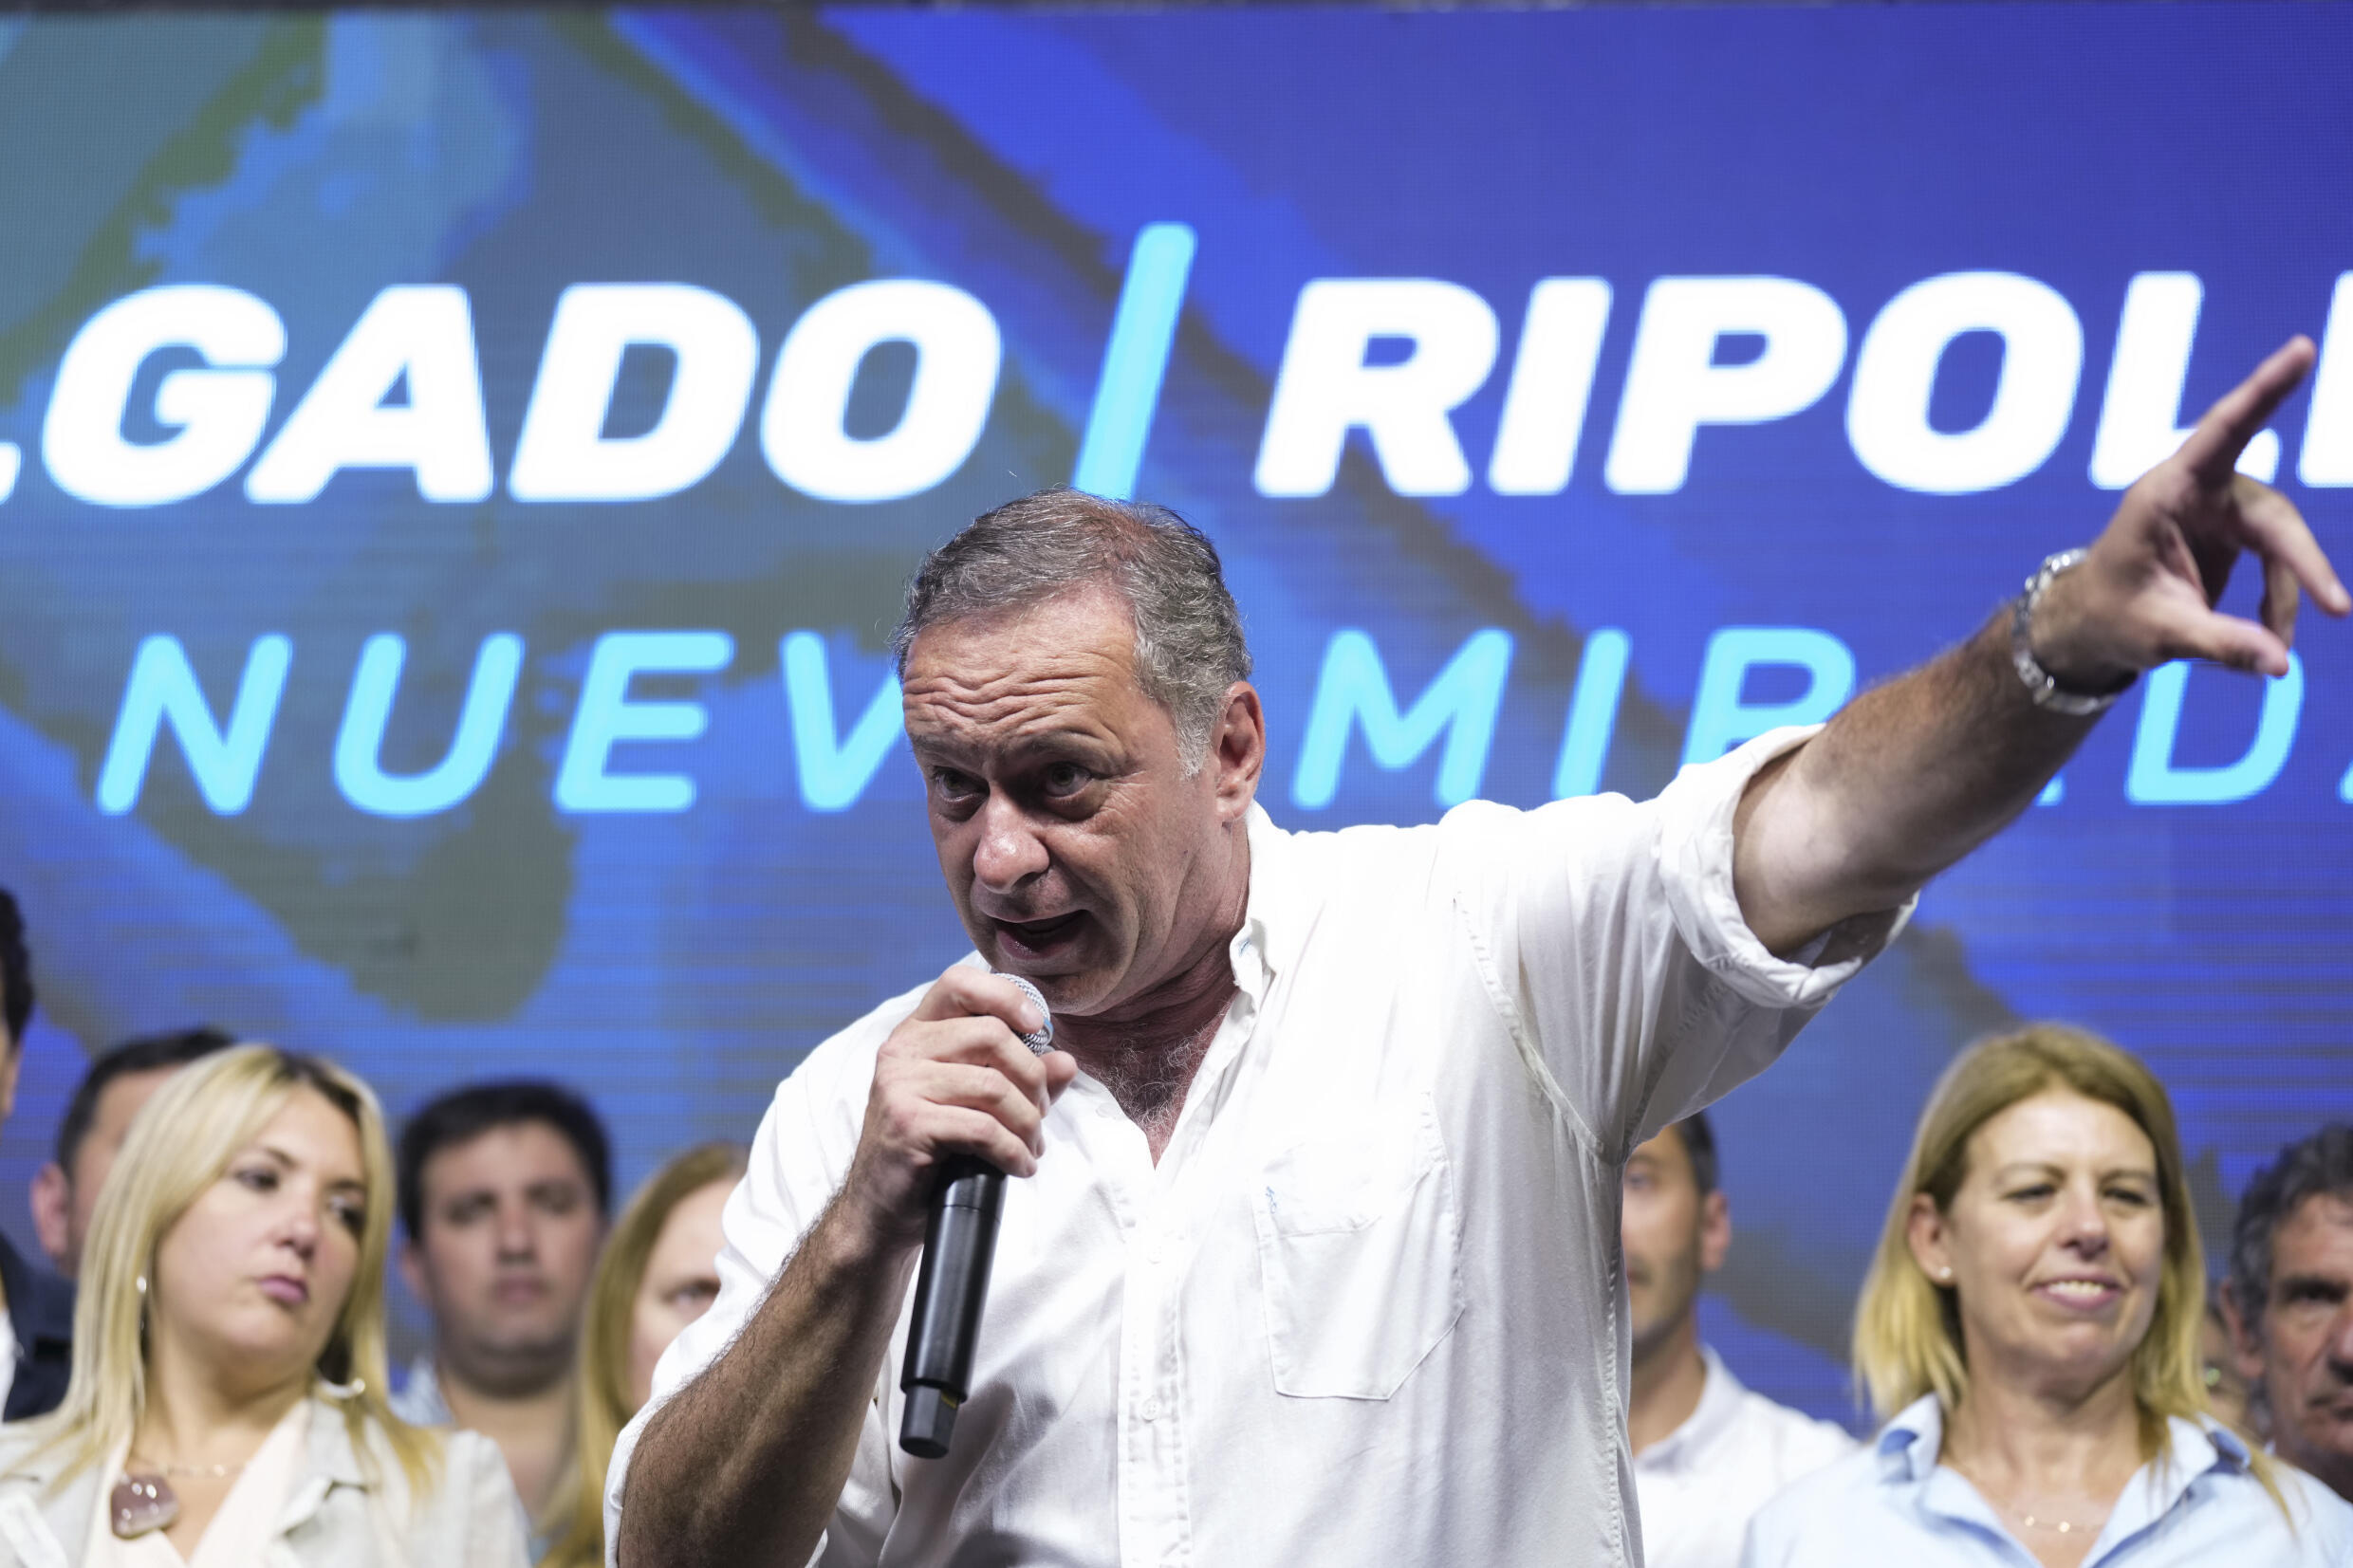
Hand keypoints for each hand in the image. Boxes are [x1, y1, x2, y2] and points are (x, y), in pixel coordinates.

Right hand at [838, 965, 1077, 1251]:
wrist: (881, 1210)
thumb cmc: (931, 1153)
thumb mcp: (976, 1105)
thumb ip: (1021, 1079)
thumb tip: (1066, 1061)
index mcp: (917, 1033)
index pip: (959, 983)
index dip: (1005, 995)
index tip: (1038, 1026)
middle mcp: (902, 1050)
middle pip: (992, 1035)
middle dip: (1033, 1079)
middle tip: (1040, 1115)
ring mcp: (900, 1085)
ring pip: (994, 1085)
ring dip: (1028, 1122)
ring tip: (1031, 1146)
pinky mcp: (908, 1123)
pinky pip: (983, 1128)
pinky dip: (1013, 1150)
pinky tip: (1019, 1166)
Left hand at [2033, 337, 2349, 684]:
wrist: (2091, 626)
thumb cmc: (2110, 618)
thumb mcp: (2159, 636)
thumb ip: (2219, 645)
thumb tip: (2281, 664)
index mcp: (2165, 492)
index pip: (2222, 431)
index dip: (2264, 389)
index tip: (2302, 350)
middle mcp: (2198, 490)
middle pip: (2273, 517)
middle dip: (2303, 565)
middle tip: (2337, 609)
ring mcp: (2220, 508)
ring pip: (2281, 544)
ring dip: (2288, 595)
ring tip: (2277, 647)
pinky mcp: (2235, 532)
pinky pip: (2276, 563)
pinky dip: (2279, 602)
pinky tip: (2271, 641)